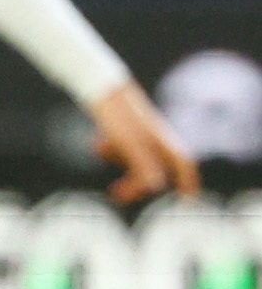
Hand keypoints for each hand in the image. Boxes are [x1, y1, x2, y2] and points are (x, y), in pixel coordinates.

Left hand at [87, 79, 201, 204]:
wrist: (99, 88)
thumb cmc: (118, 116)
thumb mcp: (129, 144)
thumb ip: (143, 165)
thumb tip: (155, 187)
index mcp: (163, 141)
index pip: (184, 164)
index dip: (189, 181)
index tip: (189, 200)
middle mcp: (156, 138)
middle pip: (154, 168)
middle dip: (137, 184)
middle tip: (116, 195)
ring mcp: (141, 133)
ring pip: (134, 159)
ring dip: (119, 162)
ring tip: (101, 149)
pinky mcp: (125, 128)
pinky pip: (120, 149)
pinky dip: (108, 151)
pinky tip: (98, 144)